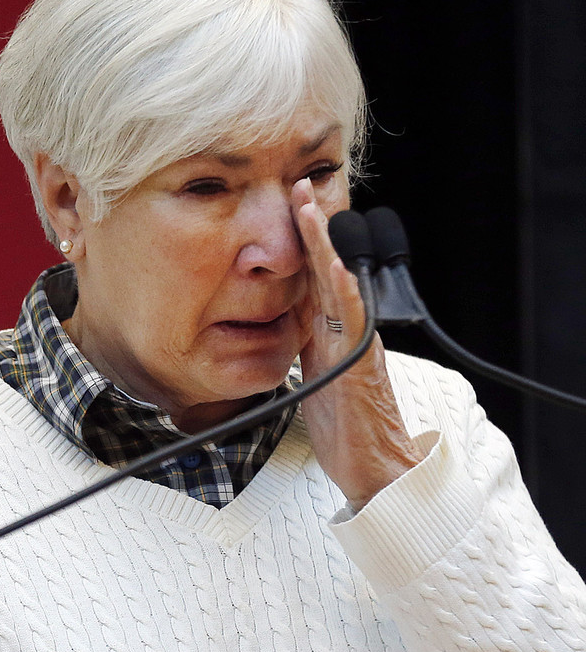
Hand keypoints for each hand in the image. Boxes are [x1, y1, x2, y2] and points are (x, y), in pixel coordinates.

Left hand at [291, 179, 426, 510]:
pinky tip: (336, 269)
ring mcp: (356, 342)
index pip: (314, 273)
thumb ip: (302, 338)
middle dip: (313, 226)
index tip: (288, 200)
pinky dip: (345, 293)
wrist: (372, 466)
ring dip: (326, 245)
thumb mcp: (311, 369)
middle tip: (298, 185)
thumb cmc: (343, 421)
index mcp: (330, 329)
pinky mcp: (360, 364)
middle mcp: (347, 328)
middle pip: (327, 267)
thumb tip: (278, 313)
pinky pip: (354, 323)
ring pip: (341, 284)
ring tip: (312, 210)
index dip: (302, 238)